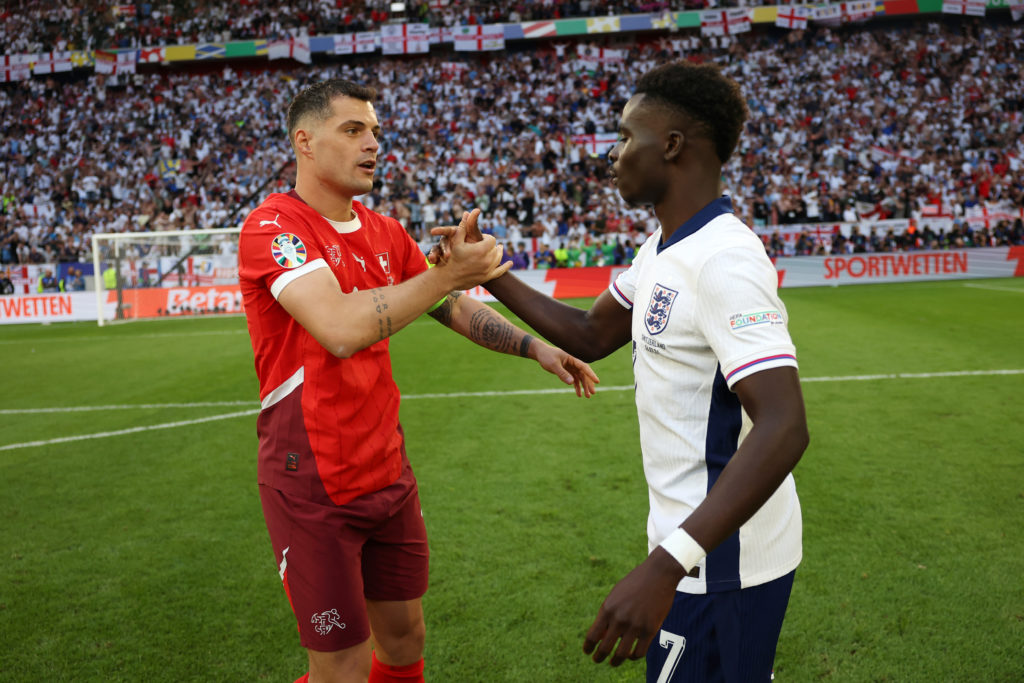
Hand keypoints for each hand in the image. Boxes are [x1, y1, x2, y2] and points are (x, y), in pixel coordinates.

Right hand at [429, 209, 485, 264]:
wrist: (475, 258)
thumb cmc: (476, 244)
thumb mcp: (474, 234)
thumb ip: (472, 223)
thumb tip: (477, 209)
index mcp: (453, 232)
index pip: (446, 230)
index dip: (439, 230)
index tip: (432, 232)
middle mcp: (447, 240)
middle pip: (442, 242)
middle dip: (444, 248)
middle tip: (447, 255)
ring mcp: (443, 249)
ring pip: (436, 250)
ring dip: (434, 254)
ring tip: (433, 259)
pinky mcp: (440, 258)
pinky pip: (435, 258)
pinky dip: (433, 259)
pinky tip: (433, 262)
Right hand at [435, 215, 510, 290]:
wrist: (449, 277)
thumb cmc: (452, 257)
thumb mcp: (457, 240)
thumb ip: (465, 225)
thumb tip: (471, 211)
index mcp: (480, 249)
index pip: (492, 240)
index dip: (487, 238)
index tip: (481, 239)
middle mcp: (487, 259)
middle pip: (496, 248)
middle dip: (491, 246)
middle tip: (487, 244)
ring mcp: (488, 269)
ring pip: (499, 258)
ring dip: (498, 253)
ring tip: (498, 249)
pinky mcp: (487, 277)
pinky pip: (500, 271)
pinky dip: (506, 267)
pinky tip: (510, 263)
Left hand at [530, 341, 598, 397]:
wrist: (541, 354)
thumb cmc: (547, 356)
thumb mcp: (553, 365)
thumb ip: (562, 373)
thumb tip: (571, 382)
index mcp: (572, 358)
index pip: (584, 366)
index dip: (591, 374)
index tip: (597, 381)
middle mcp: (574, 362)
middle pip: (584, 374)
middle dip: (589, 384)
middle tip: (592, 393)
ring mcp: (571, 367)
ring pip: (580, 378)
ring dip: (584, 387)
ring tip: (587, 396)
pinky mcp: (568, 371)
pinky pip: (574, 379)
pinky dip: (577, 386)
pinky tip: (579, 394)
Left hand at [582, 548, 687, 666]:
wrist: (658, 574)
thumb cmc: (635, 583)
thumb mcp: (615, 595)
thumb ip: (607, 614)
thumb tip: (600, 636)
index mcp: (607, 608)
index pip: (593, 636)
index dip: (588, 647)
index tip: (587, 652)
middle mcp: (619, 619)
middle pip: (605, 648)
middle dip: (599, 657)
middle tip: (597, 660)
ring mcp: (635, 625)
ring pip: (621, 654)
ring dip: (615, 661)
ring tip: (613, 662)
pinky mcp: (650, 629)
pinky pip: (639, 652)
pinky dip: (633, 657)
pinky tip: (631, 655)